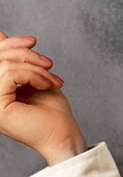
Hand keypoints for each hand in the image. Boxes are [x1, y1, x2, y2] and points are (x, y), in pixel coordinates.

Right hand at [0, 30, 86, 162]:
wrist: (63, 135)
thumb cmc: (51, 112)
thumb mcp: (32, 77)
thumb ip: (15, 60)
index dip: (11, 44)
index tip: (33, 42)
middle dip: (26, 54)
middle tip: (49, 64)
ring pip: (5, 64)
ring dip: (35, 68)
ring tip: (51, 80)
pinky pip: (9, 74)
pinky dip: (32, 75)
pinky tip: (45, 85)